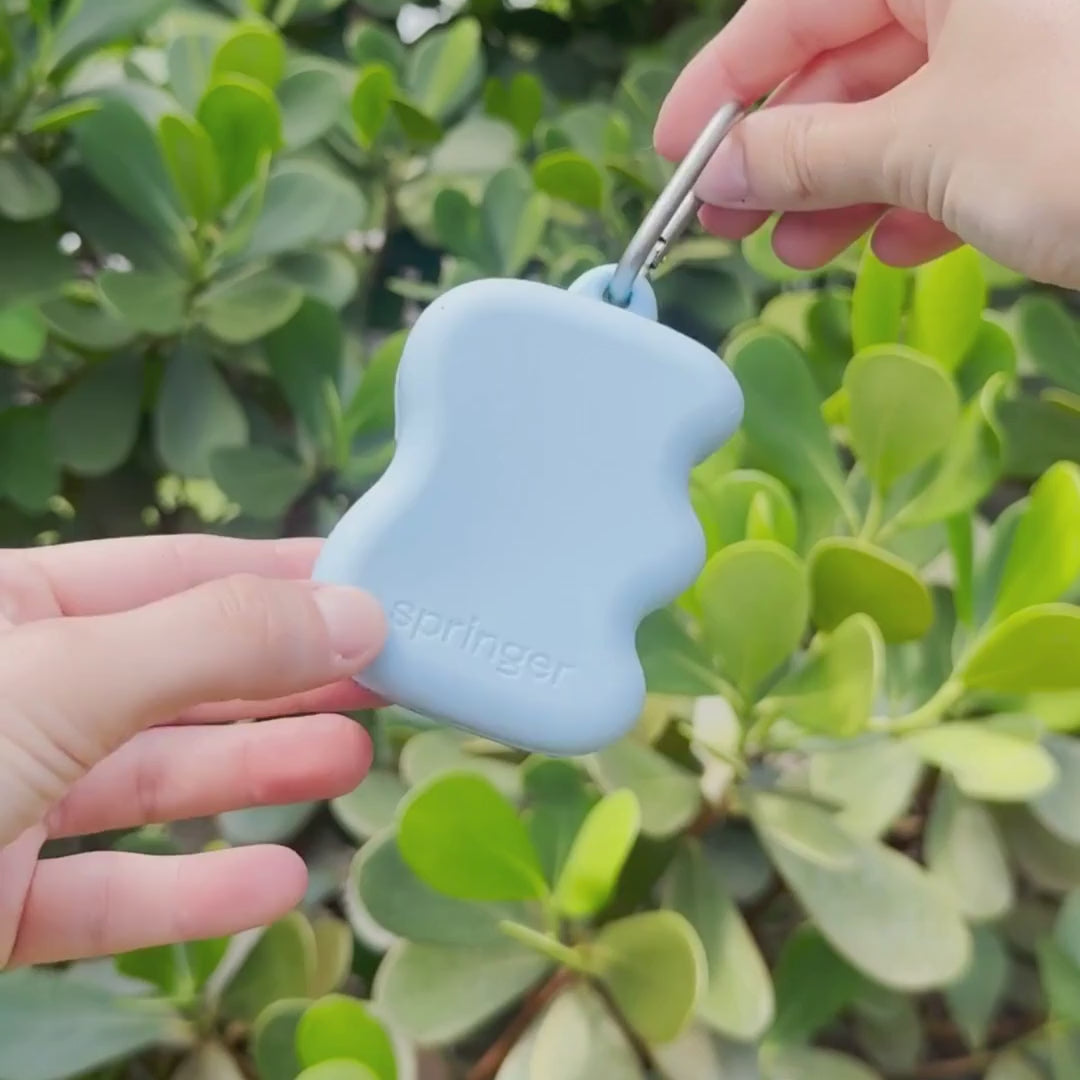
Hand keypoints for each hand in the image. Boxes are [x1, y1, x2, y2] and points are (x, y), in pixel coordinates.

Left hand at [0, 535, 384, 969]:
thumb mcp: (62, 677)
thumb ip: (211, 644)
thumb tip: (351, 615)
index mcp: (11, 607)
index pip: (172, 571)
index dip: (277, 578)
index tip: (369, 588)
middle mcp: (18, 695)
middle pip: (182, 679)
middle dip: (289, 679)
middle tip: (386, 677)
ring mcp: (5, 799)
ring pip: (155, 783)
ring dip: (259, 776)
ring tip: (352, 761)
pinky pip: (110, 894)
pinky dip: (193, 894)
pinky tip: (273, 883)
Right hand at [656, 0, 1079, 288]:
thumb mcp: (923, 141)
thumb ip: (808, 151)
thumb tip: (723, 168)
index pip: (797, 2)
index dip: (727, 81)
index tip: (677, 149)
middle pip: (848, 61)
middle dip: (784, 150)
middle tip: (729, 220)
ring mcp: (1026, 55)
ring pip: (902, 113)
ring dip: (839, 189)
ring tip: (799, 251)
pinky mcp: (1055, 120)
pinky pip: (961, 148)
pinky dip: (915, 200)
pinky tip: (887, 245)